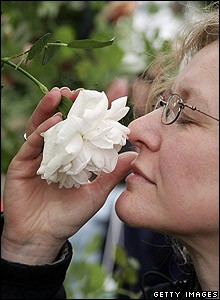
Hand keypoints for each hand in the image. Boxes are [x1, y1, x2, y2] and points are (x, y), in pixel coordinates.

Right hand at [1, 87, 136, 263]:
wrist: (42, 237)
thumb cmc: (69, 217)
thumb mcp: (95, 194)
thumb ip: (111, 174)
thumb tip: (133, 156)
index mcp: (72, 158)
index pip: (81, 131)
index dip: (88, 116)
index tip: (99, 99)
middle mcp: (55, 153)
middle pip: (60, 124)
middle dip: (67, 106)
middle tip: (76, 91)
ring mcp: (37, 157)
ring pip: (42, 127)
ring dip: (50, 109)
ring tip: (60, 93)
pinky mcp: (22, 164)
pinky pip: (31, 144)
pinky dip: (41, 131)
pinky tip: (53, 121)